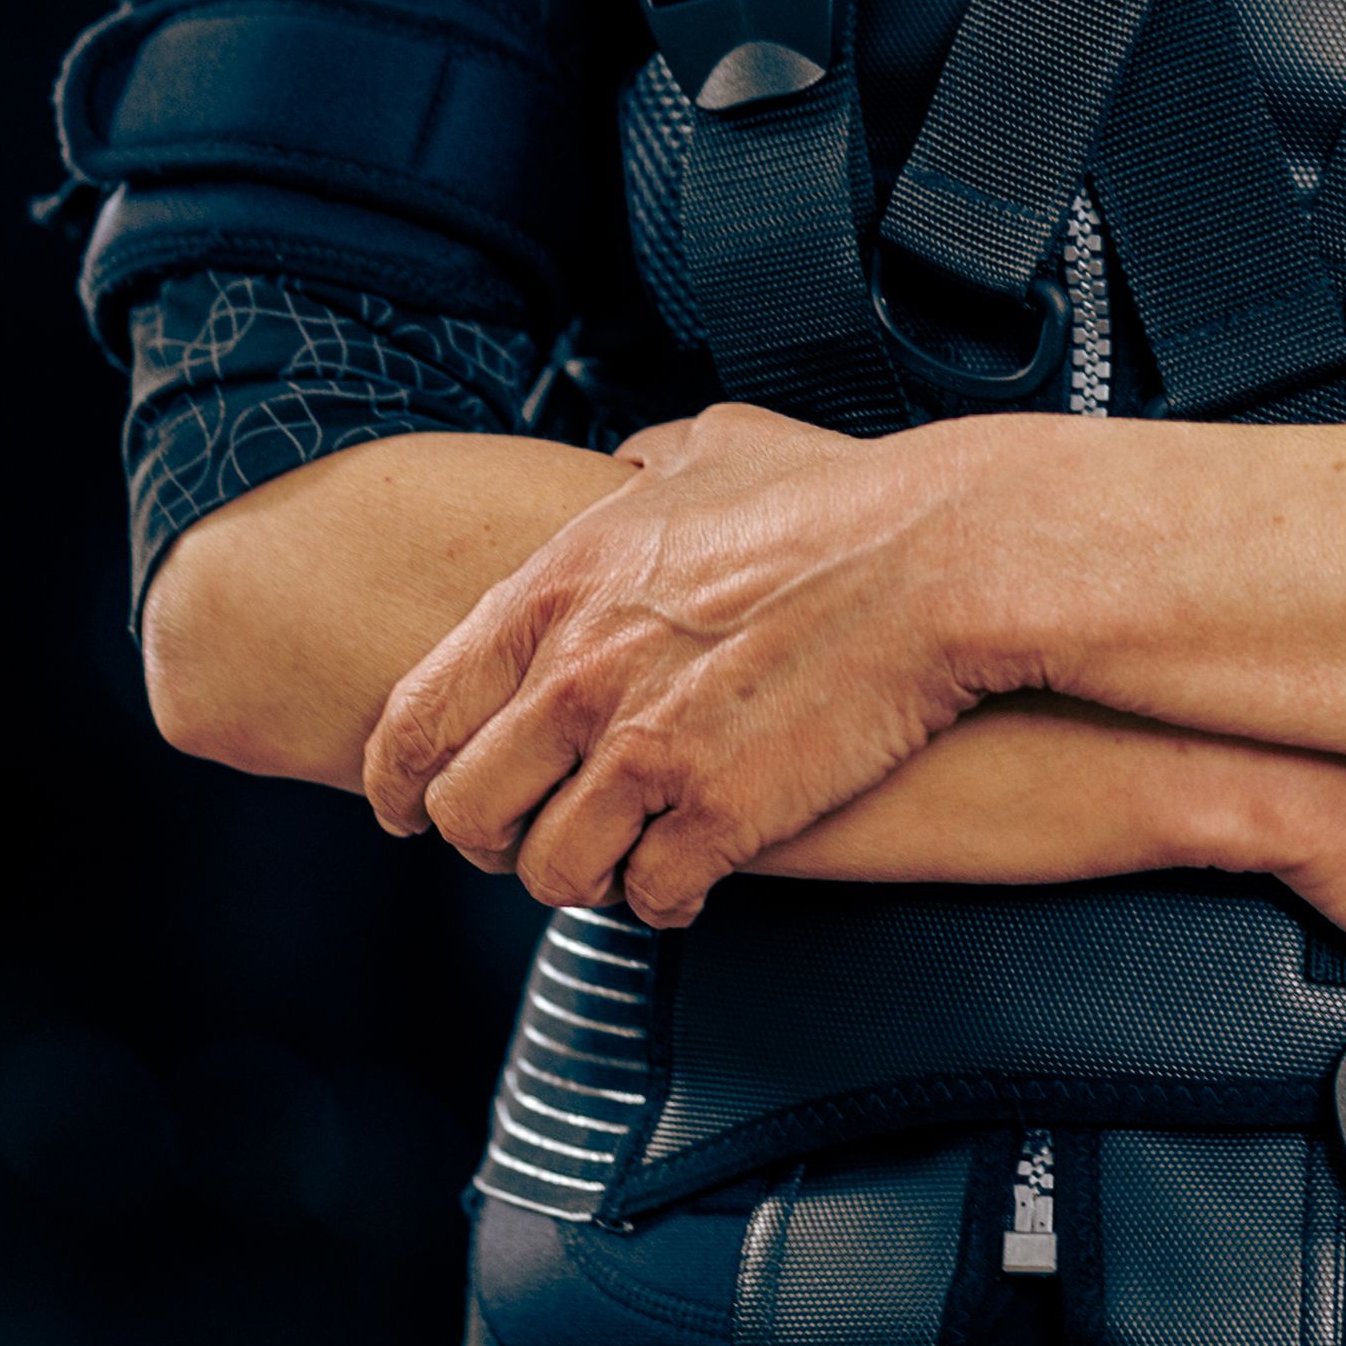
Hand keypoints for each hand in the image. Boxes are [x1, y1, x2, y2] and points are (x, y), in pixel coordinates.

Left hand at [364, 402, 1016, 925]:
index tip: (414, 807)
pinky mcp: (720, 816)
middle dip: (497, 842)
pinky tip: (693, 876)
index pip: (415, 719)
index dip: (402, 782)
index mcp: (554, 593)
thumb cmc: (843, 500)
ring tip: (624, 862)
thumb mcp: (714, 446)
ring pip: (552, 873)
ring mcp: (645, 754)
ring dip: (585, 877)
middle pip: (469, 815)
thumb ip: (645, 465)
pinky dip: (665, 899)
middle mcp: (578, 680)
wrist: (943, 559)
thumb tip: (633, 463)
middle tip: (538, 839)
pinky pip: (650, 898)